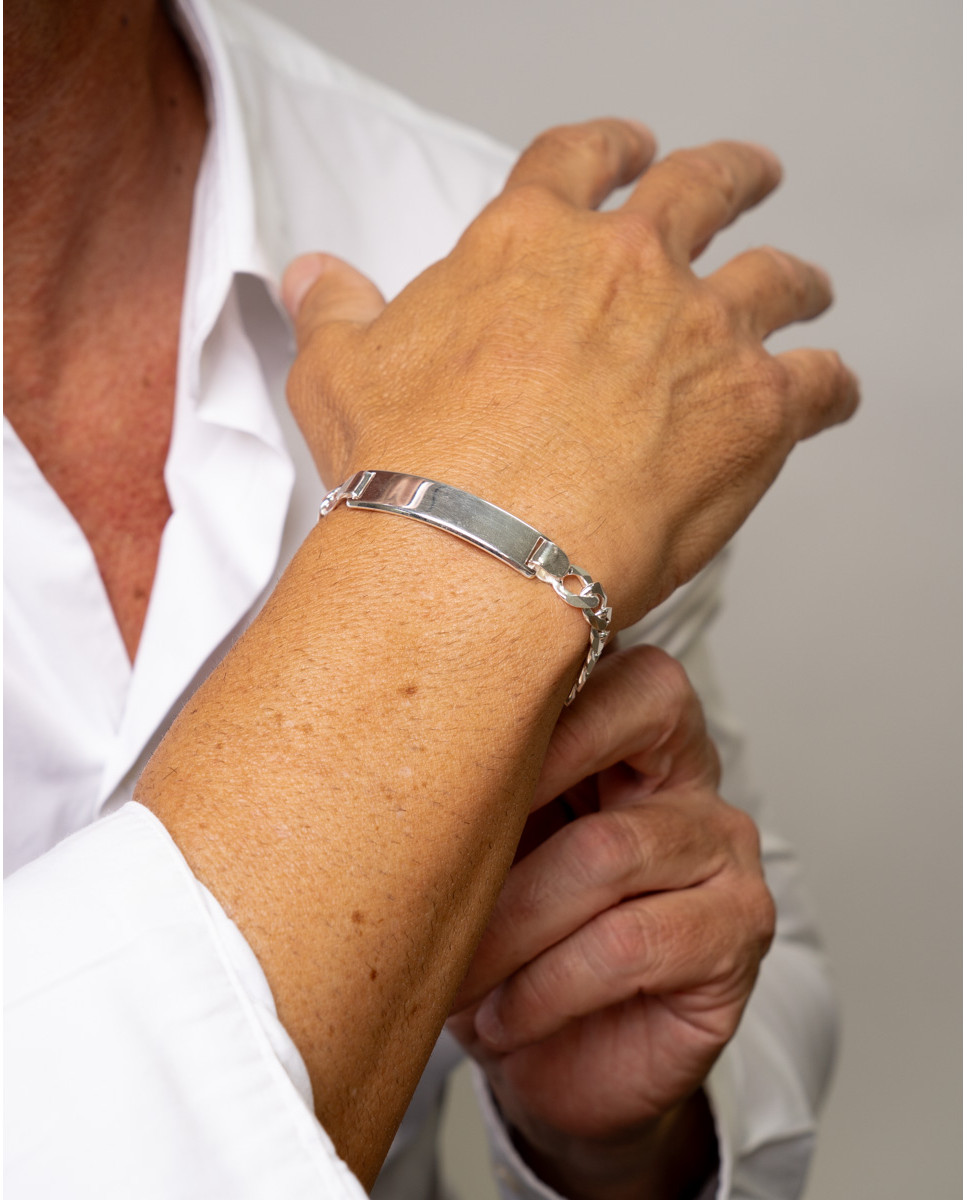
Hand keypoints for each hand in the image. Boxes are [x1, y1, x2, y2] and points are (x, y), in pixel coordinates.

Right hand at [284, 119, 857, 627]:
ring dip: (792, 278)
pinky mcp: (753, 407)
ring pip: (774, 278)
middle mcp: (625, 268)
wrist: (477, 552)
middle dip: (725, 176)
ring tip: (802, 285)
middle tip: (738, 177)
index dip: (604, 146)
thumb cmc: (413, 469)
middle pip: (699, 188)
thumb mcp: (341, 374)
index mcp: (529, 244)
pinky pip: (818, 381)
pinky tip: (828, 391)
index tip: (622, 149)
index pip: (576, 161)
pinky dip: (830, 383)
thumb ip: (336, 312)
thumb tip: (314, 279)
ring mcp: (698, 331)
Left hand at [446, 645, 775, 1195]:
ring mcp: (722, 847)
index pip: (607, 651)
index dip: (529, 688)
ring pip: (605, 847)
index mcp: (627, 723)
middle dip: (521, 779)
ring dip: (509, 921)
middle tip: (439, 849)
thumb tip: (384, 744)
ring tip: (451, 973)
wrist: (551, 1061)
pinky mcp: (735, 933)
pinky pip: (629, 942)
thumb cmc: (506, 934)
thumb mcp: (479, 848)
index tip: (439, 737)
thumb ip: (470, 786)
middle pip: (639, 709)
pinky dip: (546, 984)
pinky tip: (504, 1016)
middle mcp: (688, 770)